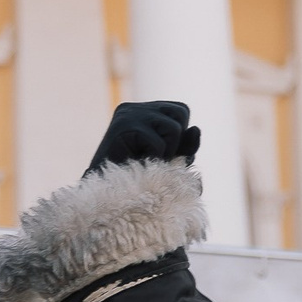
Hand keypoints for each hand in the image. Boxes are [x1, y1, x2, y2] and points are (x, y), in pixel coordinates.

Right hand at [85, 101, 199, 177]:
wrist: (105, 194)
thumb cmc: (139, 178)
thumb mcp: (171, 161)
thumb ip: (187, 146)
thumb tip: (196, 128)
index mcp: (144, 109)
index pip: (181, 110)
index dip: (180, 135)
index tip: (161, 152)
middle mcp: (134, 107)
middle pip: (181, 114)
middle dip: (176, 142)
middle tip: (154, 158)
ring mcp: (127, 115)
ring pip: (174, 129)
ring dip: (166, 153)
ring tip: (145, 161)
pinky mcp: (123, 127)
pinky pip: (159, 145)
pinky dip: (154, 160)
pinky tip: (136, 164)